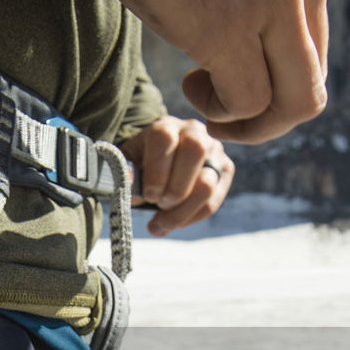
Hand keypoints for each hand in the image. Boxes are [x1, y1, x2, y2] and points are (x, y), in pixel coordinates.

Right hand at [87, 0, 332, 144]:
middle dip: (271, 117)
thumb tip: (257, 43)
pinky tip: (191, 84)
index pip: (315, 44)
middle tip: (227, 115)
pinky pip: (247, 101)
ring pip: (295, 101)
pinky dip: (219, 110)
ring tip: (208, 104)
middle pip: (312, 82)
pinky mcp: (228, 25)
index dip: (276, 78)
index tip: (234, 75)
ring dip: (250, 123)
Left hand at [120, 115, 234, 235]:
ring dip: (182, 211)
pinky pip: (213, 201)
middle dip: (175, 188)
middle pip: (195, 151)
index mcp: (165, 126)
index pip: (165, 138)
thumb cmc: (140, 165)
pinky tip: (172, 223)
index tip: (149, 195)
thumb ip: (124, 170)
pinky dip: (190, 218)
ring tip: (159, 223)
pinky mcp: (224, 170)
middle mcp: (194, 132)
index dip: (156, 169)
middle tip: (158, 204)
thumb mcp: (127, 165)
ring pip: (207, 184)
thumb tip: (129, 181)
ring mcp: (214, 150)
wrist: (159, 166)